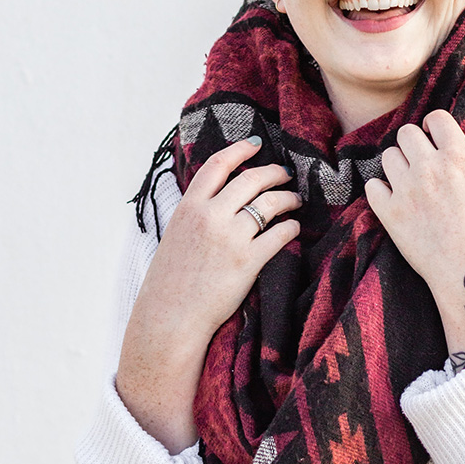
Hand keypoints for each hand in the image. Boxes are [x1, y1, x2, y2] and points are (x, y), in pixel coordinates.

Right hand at [117, 137, 300, 451]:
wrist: (169, 319)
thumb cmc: (171, 280)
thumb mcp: (176, 234)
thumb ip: (197, 212)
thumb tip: (223, 194)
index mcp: (189, 207)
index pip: (217, 164)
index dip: (240, 149)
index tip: (256, 143)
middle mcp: (211, 216)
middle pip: (251, 179)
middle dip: (274, 172)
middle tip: (285, 175)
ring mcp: (231, 237)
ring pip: (270, 203)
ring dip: (288, 198)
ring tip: (295, 200)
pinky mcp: (248, 261)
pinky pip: (280, 234)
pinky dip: (291, 227)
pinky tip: (294, 228)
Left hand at [365, 111, 464, 362]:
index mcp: (459, 159)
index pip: (436, 118)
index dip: (434, 124)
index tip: (434, 136)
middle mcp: (430, 168)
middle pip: (405, 133)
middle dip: (413, 142)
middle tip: (420, 159)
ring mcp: (406, 190)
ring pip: (387, 156)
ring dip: (397, 165)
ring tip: (408, 180)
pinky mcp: (390, 213)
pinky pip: (372, 186)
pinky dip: (380, 190)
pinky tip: (393, 198)